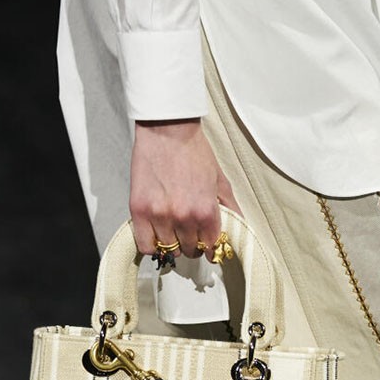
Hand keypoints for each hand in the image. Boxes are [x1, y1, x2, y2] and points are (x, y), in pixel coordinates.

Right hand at [129, 118, 241, 259]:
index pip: (210, 247)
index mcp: (206, 210)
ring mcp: (160, 215)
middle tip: (188, 231)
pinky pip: (145, 245)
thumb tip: (239, 228)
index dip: (209, 246)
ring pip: (169, 249)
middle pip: (190, 250)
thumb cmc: (193, 151)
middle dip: (191, 243)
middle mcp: (184, 217)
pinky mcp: (139, 211)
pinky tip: (156, 235)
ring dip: (172, 242)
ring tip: (172, 228)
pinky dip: (151, 245)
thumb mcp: (219, 179)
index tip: (205, 242)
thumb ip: (230, 207)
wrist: (167, 129)